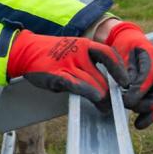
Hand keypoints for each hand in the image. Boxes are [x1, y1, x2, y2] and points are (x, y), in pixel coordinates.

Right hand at [7, 30, 128, 111]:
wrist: (26, 50)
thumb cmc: (51, 54)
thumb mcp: (72, 51)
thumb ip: (87, 64)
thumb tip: (103, 85)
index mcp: (84, 45)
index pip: (109, 54)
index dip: (119, 69)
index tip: (126, 83)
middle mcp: (79, 53)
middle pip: (102, 74)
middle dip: (111, 91)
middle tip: (116, 103)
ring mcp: (68, 63)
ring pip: (93, 82)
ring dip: (102, 97)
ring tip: (106, 108)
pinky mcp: (58, 75)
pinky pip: (77, 85)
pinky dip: (88, 92)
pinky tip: (95, 98)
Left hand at [105, 22, 152, 128]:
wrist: (128, 41)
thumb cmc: (121, 47)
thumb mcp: (118, 53)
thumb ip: (123, 70)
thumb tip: (127, 88)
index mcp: (151, 54)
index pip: (150, 74)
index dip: (139, 89)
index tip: (126, 100)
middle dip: (147, 104)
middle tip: (128, 107)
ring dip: (149, 111)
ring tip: (135, 119)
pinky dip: (150, 115)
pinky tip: (139, 124)